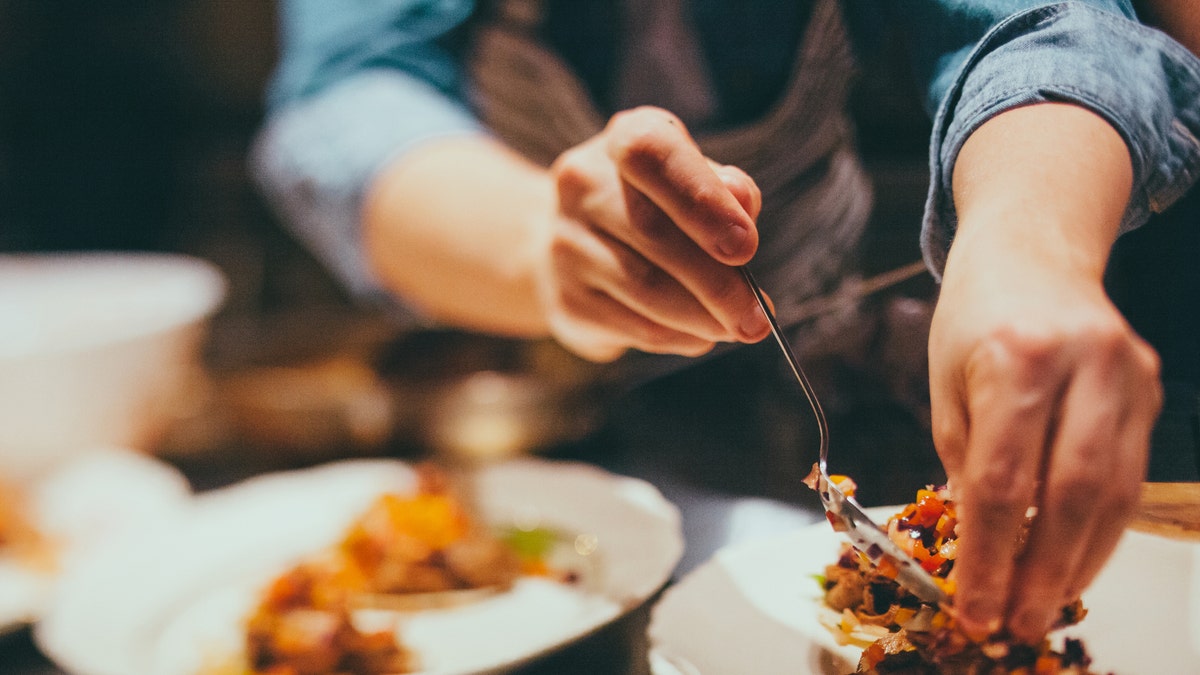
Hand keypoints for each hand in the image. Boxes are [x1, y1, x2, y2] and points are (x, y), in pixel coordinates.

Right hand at [537, 106, 770, 361]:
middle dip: (718, 283)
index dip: (701, 200)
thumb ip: (726, 189)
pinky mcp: (567, 298)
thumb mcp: (698, 181)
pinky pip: (633, 326)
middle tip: (759, 317)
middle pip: (653, 233)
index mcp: (624, 137)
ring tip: (738, 328)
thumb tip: (743, 206)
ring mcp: (566, 242)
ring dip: (703, 318)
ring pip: (645, 288)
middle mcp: (583, 182)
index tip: (746, 247)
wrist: (582, 246)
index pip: (652, 155)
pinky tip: (700, 334)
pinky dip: (679, 336)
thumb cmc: (661, 208)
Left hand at [929, 231, 1161, 642]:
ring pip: (1114, 492)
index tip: (974, 604)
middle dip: (1041, 570)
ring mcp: (1127, 374)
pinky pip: (1130, 474)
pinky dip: (1102, 526)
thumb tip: (979, 542)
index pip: (1003, 481)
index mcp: (1016, 357)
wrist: (1033, 249)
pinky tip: (1075, 558)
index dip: (989, 555)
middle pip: (1070, 494)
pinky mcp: (1149, 386)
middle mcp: (1083, 364)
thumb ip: (964, 462)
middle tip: (1016, 619)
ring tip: (1044, 603)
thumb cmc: (974, 317)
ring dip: (1079, 560)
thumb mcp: (944, 384)